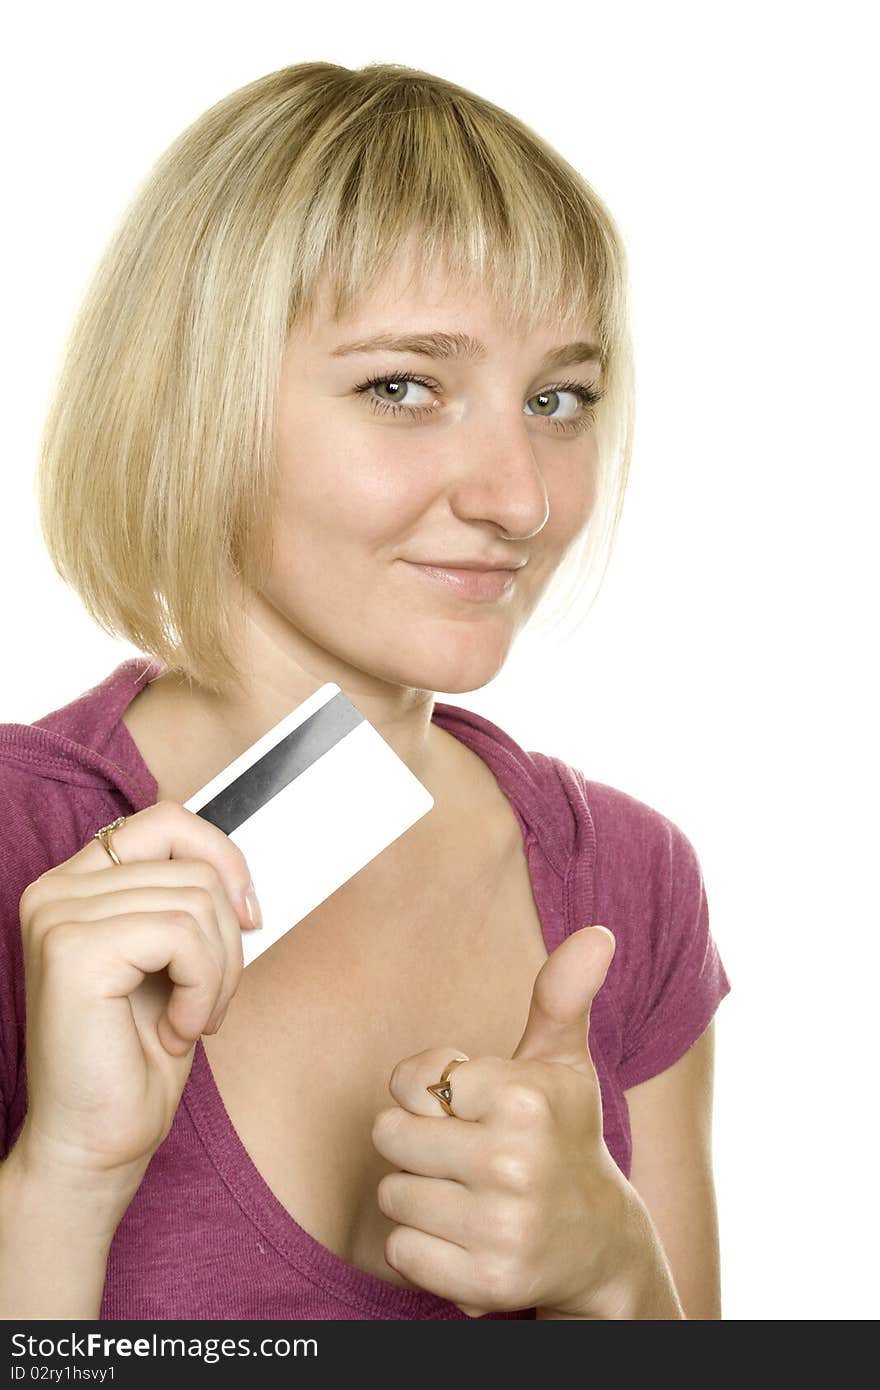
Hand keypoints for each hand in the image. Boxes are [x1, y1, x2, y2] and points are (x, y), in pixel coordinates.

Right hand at [16, 801, 260, 1198]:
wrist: (95, 1146)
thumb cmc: (134, 1061)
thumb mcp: (170, 962)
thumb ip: (187, 903)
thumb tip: (241, 873)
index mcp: (75, 885)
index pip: (165, 820)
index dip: (221, 857)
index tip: (248, 915)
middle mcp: (55, 891)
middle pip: (193, 866)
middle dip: (228, 939)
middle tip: (211, 1000)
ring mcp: (59, 916)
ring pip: (197, 901)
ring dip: (219, 973)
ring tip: (192, 1020)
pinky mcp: (75, 951)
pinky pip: (183, 936)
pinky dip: (203, 989)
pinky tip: (179, 1033)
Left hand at [371, 924, 628, 1316]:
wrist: (600, 1246)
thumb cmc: (564, 1136)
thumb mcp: (565, 1064)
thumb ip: (562, 995)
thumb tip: (597, 934)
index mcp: (526, 1096)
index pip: (413, 1079)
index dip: (430, 1091)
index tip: (469, 1105)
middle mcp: (515, 1161)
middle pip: (391, 1136)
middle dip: (418, 1143)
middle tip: (466, 1153)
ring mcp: (501, 1226)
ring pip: (392, 1194)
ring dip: (420, 1196)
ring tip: (470, 1195)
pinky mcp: (485, 1282)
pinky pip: (401, 1249)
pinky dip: (423, 1246)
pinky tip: (467, 1237)